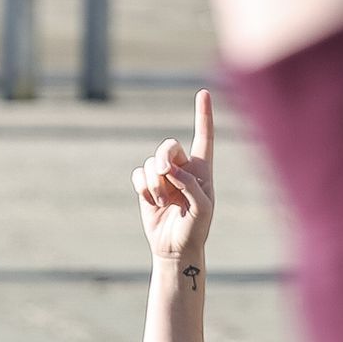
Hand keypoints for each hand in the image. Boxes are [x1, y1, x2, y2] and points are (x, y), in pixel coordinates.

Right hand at [134, 90, 215, 262]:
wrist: (176, 249)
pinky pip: (138, 174)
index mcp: (202, 169)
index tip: (203, 92)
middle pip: (169, 146)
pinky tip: (152, 202)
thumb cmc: (196, 229)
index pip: (204, 137)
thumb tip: (167, 170)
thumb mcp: (202, 208)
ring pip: (151, 163)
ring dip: (155, 184)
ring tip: (164, 202)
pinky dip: (143, 188)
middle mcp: (183, 168)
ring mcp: (163, 176)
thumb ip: (190, 185)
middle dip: (164, 158)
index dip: (203, 114)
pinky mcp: (147, 186)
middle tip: (164, 174)